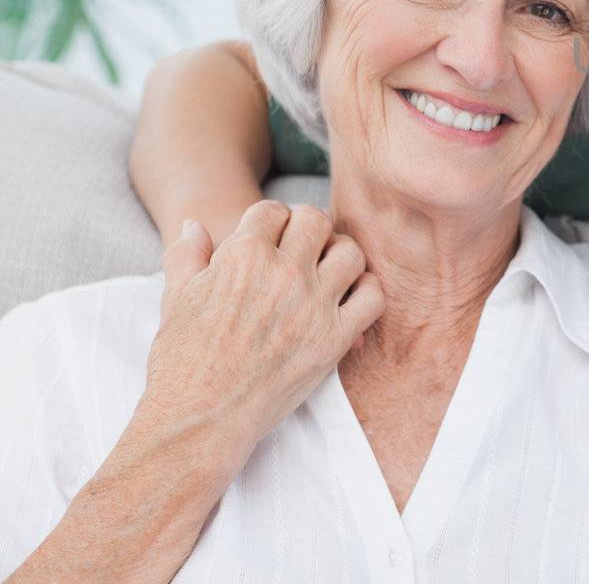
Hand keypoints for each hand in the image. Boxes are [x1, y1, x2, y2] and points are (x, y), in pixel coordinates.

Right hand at [142, 201, 384, 471]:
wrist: (200, 419)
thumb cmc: (181, 362)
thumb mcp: (174, 300)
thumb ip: (187, 256)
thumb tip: (192, 225)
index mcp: (241, 256)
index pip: (273, 210)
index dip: (271, 221)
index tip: (271, 238)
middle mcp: (283, 273)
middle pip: (317, 220)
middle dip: (308, 229)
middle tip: (303, 249)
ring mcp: (314, 305)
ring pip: (350, 252)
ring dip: (340, 256)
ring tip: (327, 271)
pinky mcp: (336, 338)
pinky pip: (373, 296)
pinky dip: (366, 291)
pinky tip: (347, 300)